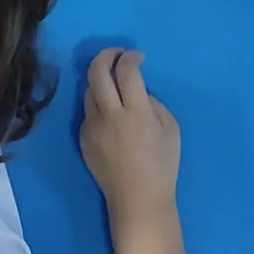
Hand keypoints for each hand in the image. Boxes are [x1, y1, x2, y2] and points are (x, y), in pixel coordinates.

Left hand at [81, 47, 180, 222]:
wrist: (137, 199)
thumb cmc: (162, 165)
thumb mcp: (171, 128)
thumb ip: (153, 103)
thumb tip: (137, 91)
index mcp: (135, 112)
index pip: (126, 71)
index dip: (131, 57)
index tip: (137, 57)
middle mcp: (109, 114)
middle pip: (97, 72)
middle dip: (106, 55)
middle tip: (117, 54)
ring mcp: (92, 127)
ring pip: (89, 91)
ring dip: (101, 81)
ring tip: (114, 85)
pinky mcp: (83, 138)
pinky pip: (88, 113)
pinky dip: (98, 106)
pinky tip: (110, 115)